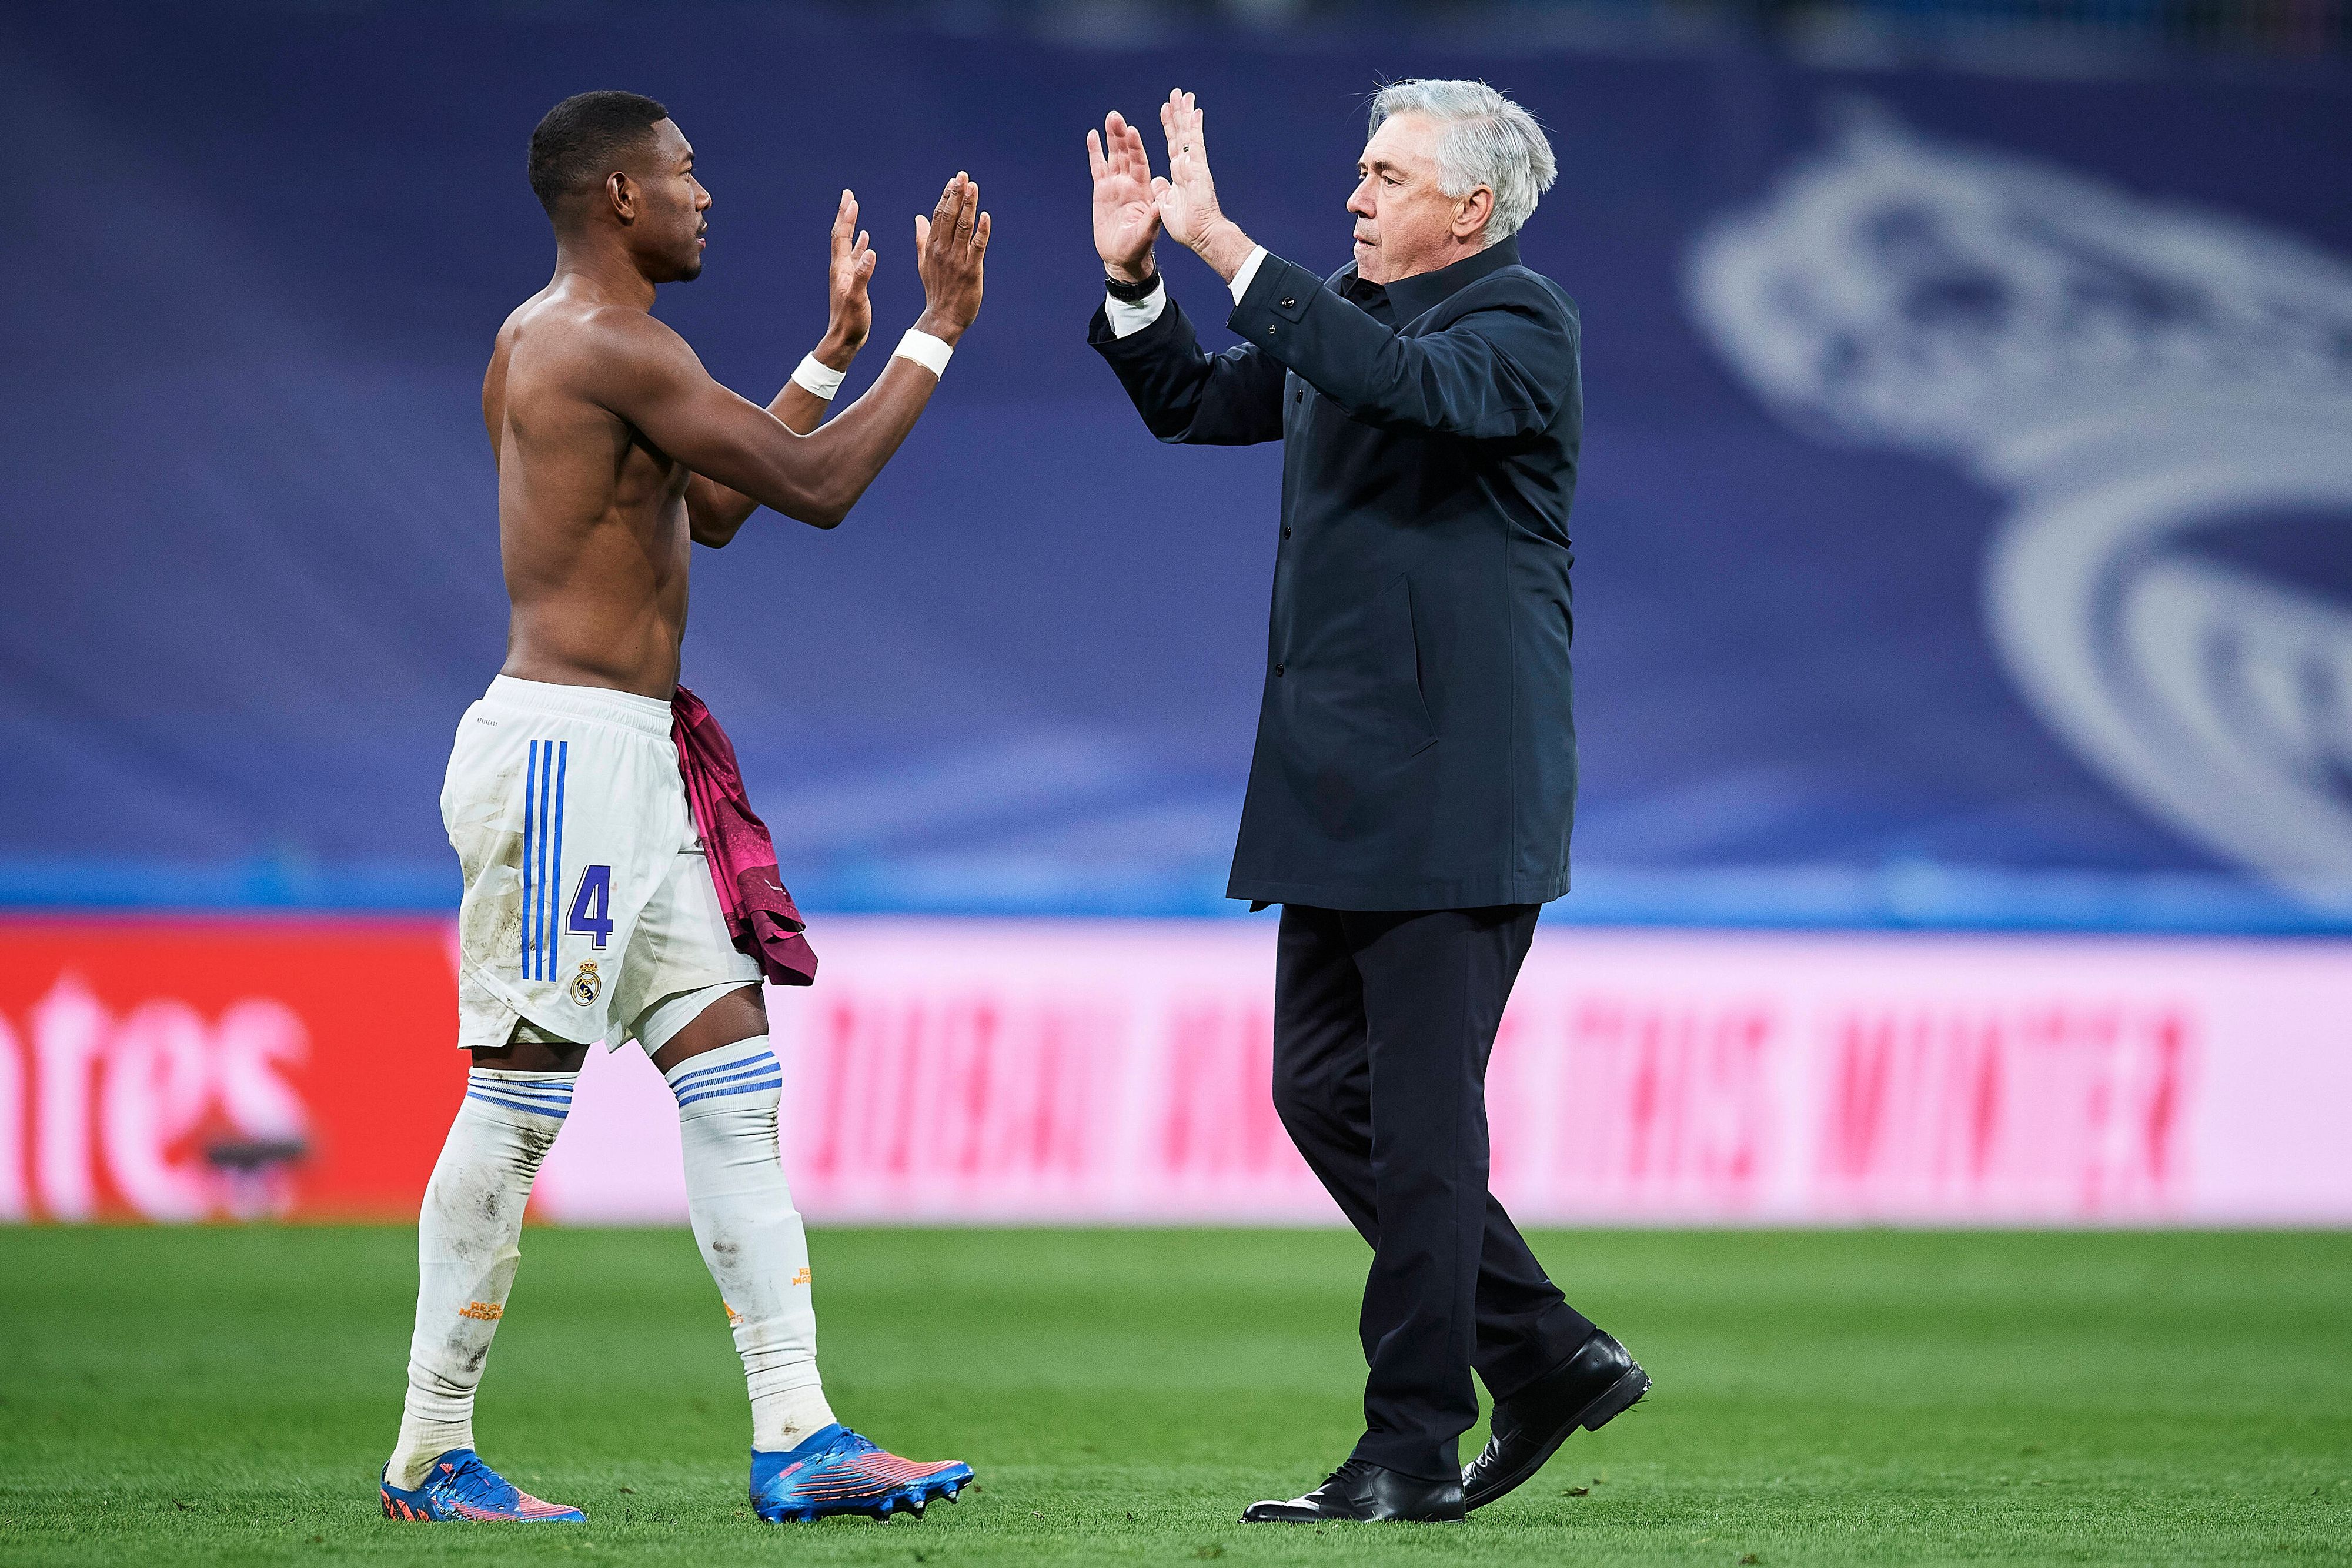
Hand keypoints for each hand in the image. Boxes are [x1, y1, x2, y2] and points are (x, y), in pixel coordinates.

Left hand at [817, 189, 873, 366]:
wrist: (844, 339)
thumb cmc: (850, 321)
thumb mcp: (857, 297)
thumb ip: (863, 275)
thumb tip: (870, 251)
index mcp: (840, 269)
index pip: (841, 237)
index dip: (846, 217)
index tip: (850, 199)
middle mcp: (840, 268)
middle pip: (841, 236)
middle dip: (845, 215)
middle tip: (849, 196)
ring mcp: (845, 274)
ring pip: (848, 244)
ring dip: (851, 227)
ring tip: (854, 211)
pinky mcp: (852, 282)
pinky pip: (855, 257)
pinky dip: (859, 245)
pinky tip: (865, 240)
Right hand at [913, 172, 988, 344]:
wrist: (943, 317)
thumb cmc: (936, 290)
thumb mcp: (924, 262)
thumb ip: (922, 238)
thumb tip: (918, 217)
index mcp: (931, 247)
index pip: (938, 216)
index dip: (946, 197)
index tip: (953, 180)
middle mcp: (943, 250)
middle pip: (949, 216)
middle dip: (956, 195)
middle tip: (963, 176)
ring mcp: (957, 260)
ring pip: (963, 227)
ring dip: (969, 206)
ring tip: (973, 187)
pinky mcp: (971, 271)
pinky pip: (978, 247)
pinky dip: (982, 231)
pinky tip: (986, 216)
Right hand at [1088, 110, 1159, 283]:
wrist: (1122, 257)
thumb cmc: (1138, 247)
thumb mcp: (1147, 232)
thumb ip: (1152, 217)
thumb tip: (1160, 202)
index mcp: (1143, 190)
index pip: (1140, 164)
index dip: (1136, 148)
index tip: (1132, 132)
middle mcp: (1130, 183)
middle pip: (1125, 154)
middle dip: (1121, 135)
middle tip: (1116, 116)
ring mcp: (1116, 185)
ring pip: (1112, 156)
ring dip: (1110, 138)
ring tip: (1109, 118)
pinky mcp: (1102, 191)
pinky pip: (1098, 167)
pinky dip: (1095, 152)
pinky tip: (1093, 135)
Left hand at [1154, 89, 1232, 258]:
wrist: (1202, 235)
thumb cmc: (1187, 227)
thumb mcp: (1166, 205)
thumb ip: (1163, 191)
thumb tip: (1157, 180)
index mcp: (1179, 174)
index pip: (1173, 145)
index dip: (1169, 128)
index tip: (1166, 111)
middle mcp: (1188, 166)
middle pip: (1181, 134)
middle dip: (1178, 114)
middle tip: (1176, 94)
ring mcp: (1194, 165)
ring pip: (1188, 134)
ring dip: (1184, 113)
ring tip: (1182, 94)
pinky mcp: (1199, 169)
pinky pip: (1195, 144)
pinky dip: (1195, 127)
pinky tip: (1195, 111)